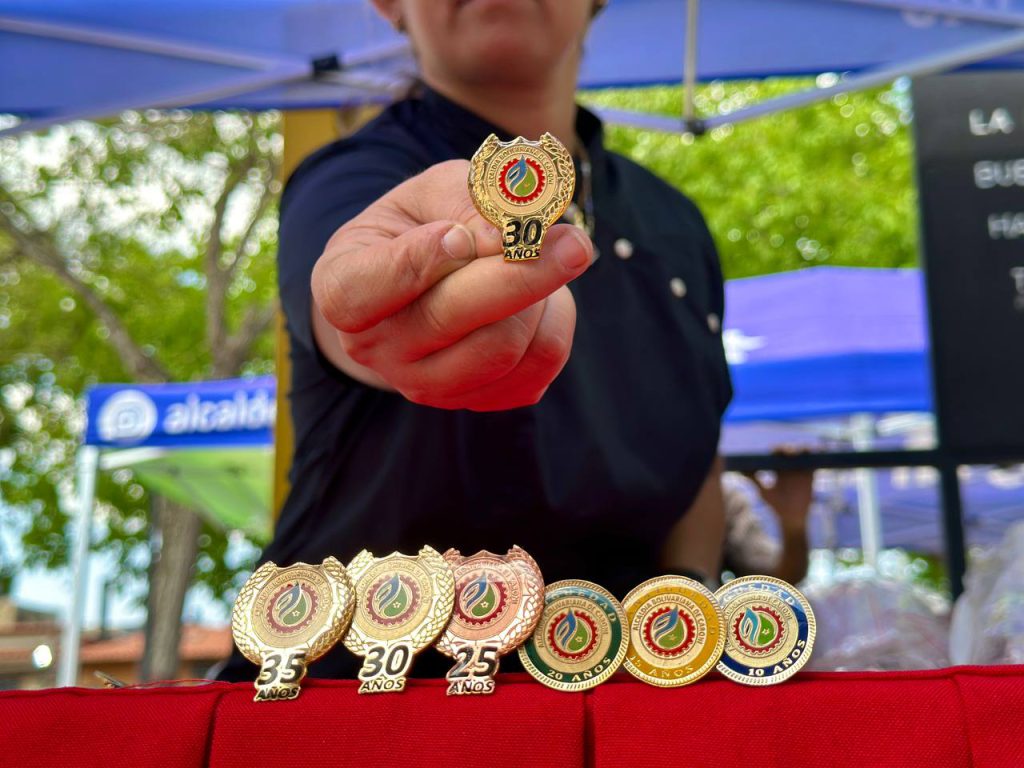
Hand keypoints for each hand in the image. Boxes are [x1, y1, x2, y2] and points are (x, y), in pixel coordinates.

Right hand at [311, 159, 593, 410]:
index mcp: (342, 287)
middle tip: (574, 241)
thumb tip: (509, 237)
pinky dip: (555, 320)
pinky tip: (543, 296)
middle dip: (519, 274)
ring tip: (543, 257)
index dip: (412, 265)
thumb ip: (467, 202)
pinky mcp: (478, 401)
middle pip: (450, 318)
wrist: (426, 288)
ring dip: (540, 294)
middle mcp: (375, 348)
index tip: (458, 235)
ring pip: (503, 346)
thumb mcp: (433, 193)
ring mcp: (425, 384)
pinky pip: (538, 366)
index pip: (360, 292)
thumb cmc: (423, 226)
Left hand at [743, 448, 813, 532]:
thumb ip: (753, 480)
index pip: (777, 453)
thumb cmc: (776, 505)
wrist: (791, 518)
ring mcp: (801, 469)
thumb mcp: (763, 491)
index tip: (772, 451)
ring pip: (803, 453)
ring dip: (801, 448)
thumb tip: (739, 470)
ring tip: (797, 452)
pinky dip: (817, 453)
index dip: (775, 449)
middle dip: (788, 448)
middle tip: (785, 452)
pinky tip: (815, 450)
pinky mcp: (811, 474)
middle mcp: (789, 467)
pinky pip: (816, 460)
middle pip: (790, 450)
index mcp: (777, 469)